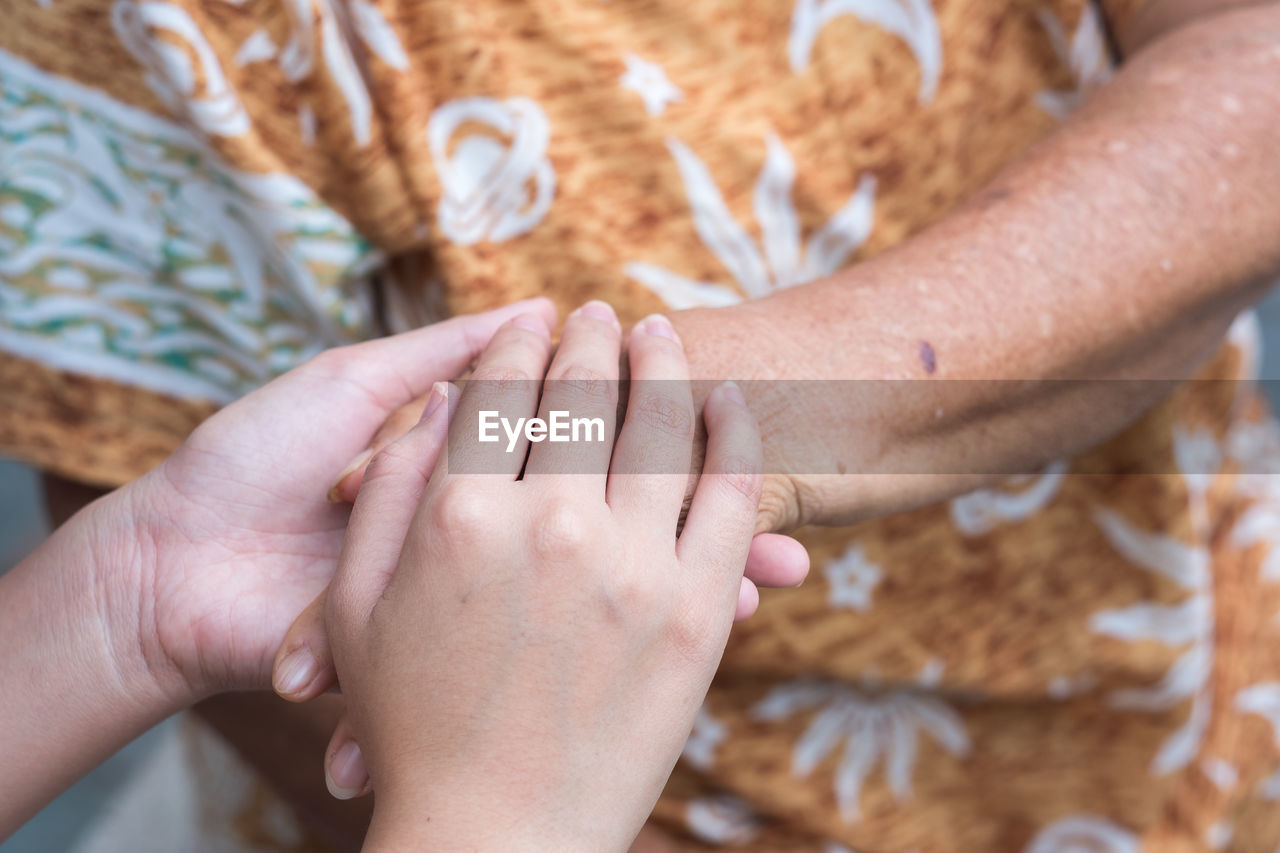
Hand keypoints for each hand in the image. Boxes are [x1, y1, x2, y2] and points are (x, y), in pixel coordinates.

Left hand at [118, 299, 558, 701]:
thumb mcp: (350, 382)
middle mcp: (448, 508)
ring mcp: (436, 571)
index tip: (445, 409)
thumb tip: (540, 311)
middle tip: (340, 477)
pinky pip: (446, 603)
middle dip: (425, 463)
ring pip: (475, 536)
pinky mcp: (419, 630)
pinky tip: (337, 558)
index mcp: (442, 449)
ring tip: (324, 508)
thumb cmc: (253, 459)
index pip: (515, 418)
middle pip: (500, 479)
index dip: (484, 407)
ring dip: (400, 514)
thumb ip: (445, 349)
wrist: (173, 566)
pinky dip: (398, 577)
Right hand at [327, 305, 769, 850]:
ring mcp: (632, 567)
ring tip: (664, 332)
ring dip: (663, 363)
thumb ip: (388, 490)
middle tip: (602, 311)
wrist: (495, 837)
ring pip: (661, 424)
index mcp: (459, 515)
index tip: (532, 319)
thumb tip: (441, 399)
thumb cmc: (411, 724)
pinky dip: (735, 436)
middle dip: (590, 337)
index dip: (517, 343)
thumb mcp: (355, 605)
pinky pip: (733, 498)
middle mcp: (550, 525)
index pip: (500, 389)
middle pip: (583, 391)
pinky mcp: (697, 614)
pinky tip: (730, 403)